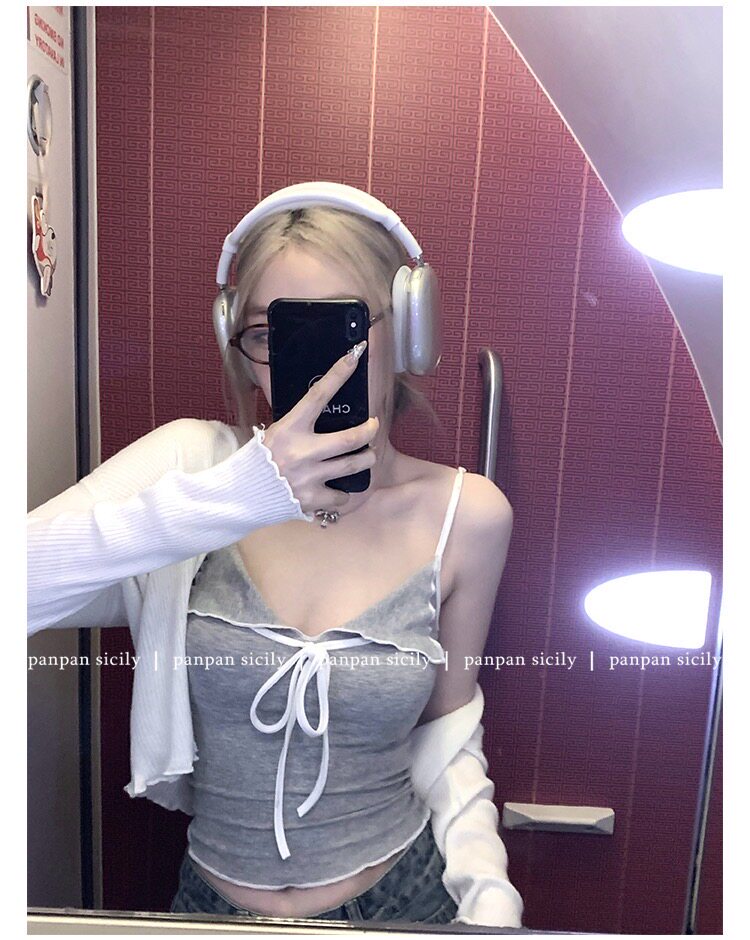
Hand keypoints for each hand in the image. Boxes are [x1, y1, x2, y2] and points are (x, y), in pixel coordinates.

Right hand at [261, 341, 378, 518]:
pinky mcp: (312, 499)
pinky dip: (342, 493)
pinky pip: (341, 496)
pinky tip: (337, 489)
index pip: (318, 395)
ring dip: (366, 459)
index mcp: (291, 428)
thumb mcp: (276, 433)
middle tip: (373, 426)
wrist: (241, 493)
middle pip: (351, 438)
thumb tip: (322, 406)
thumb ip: (299, 423)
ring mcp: (308, 476)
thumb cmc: (259, 460)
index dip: (338, 374)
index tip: (355, 356)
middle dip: (369, 430)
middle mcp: (302, 451)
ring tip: (366, 456)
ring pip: (354, 465)